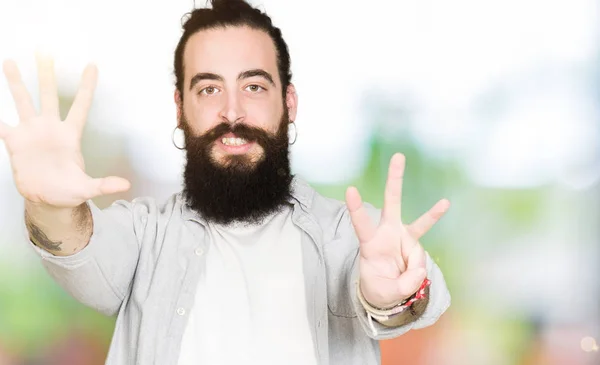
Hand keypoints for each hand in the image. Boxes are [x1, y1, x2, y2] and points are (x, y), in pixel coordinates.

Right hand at [0, 55, 129, 207]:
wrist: (47, 199)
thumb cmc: (68, 191)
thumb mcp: (87, 188)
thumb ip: (104, 184)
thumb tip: (125, 185)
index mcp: (70, 136)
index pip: (81, 106)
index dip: (87, 87)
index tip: (92, 66)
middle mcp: (50, 128)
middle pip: (49, 96)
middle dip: (47, 75)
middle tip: (45, 52)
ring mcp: (32, 132)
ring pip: (24, 102)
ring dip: (16, 83)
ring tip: (10, 62)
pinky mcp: (15, 142)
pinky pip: (0, 125)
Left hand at [345, 153, 449, 308]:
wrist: (386, 291)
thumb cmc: (379, 288)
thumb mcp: (386, 292)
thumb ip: (404, 283)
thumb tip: (421, 270)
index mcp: (370, 244)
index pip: (361, 224)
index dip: (357, 208)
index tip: (351, 189)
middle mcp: (386, 233)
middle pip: (391, 202)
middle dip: (395, 179)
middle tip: (398, 156)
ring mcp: (402, 236)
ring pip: (418, 224)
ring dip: (431, 215)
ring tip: (439, 213)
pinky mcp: (414, 243)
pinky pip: (426, 232)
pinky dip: (433, 222)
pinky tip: (444, 204)